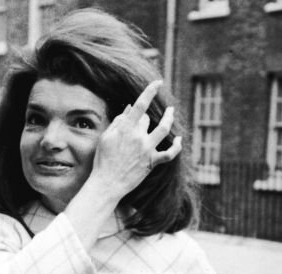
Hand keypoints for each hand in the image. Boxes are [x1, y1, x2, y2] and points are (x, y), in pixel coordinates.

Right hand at [90, 79, 181, 202]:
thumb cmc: (103, 161)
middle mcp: (138, 136)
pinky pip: (169, 154)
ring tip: (171, 112)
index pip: (141, 104)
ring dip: (169, 118)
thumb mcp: (105, 137)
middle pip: (147, 118)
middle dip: (144, 118)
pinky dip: (176, 147)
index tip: (158, 82)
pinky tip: (179, 140)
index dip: (151, 90)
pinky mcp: (152, 162)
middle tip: (139, 123)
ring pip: (164, 128)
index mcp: (125, 128)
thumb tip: (130, 108)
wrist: (107, 184)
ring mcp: (147, 149)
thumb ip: (118, 121)